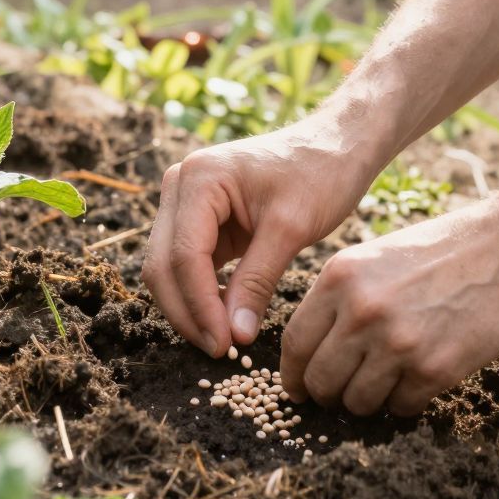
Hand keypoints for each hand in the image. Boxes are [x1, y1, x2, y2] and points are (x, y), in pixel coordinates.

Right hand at [141, 122, 375, 357]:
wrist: (336, 146)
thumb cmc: (320, 174)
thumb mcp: (291, 228)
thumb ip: (257, 281)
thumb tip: (234, 336)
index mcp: (199, 178)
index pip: (183, 256)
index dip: (199, 307)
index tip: (224, 346)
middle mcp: (181, 185)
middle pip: (163, 264)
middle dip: (187, 313)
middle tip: (220, 352)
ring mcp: (186, 201)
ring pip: (168, 269)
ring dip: (190, 308)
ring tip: (224, 341)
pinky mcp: (199, 219)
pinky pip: (187, 265)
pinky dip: (201, 294)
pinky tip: (226, 318)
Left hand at [279, 201, 498, 416]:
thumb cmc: (442, 251)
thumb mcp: (376, 258)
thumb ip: (341, 299)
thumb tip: (313, 353)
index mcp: (339, 278)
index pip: (295, 344)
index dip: (294, 375)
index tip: (299, 389)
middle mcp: (361, 311)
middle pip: (321, 381)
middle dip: (328, 396)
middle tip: (342, 395)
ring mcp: (397, 343)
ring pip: (358, 402)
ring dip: (369, 402)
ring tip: (389, 382)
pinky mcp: (434, 368)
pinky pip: (402, 407)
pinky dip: (407, 401)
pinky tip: (421, 378)